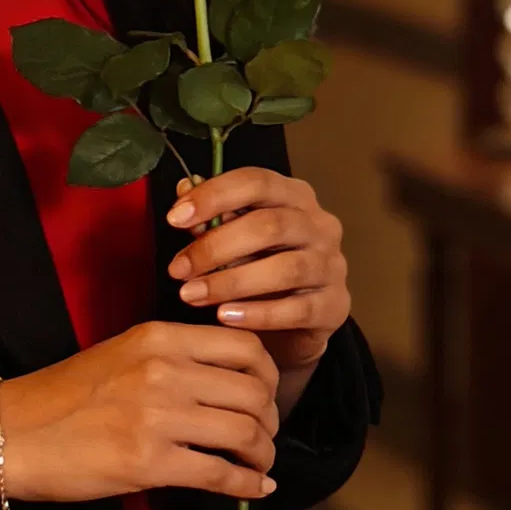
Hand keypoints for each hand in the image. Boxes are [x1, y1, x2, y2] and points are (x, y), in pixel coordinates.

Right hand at [0, 322, 280, 509]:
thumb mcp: (119, 355)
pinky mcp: (149, 462)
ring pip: (246, 433)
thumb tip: (226, 382)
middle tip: (263, 437)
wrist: (10, 433)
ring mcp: (158, 417)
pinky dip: (247, 484)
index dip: (268, 377)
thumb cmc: (60, 398)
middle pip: (254, 393)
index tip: (264, 396)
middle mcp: (164, 371)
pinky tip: (253, 487)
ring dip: (262, 454)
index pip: (245, 348)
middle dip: (270, 421)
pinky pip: (221, 474)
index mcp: (158, 339)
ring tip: (258, 464)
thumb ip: (172, 359)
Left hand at [164, 167, 348, 393]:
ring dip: (231, 282)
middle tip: (178, 269)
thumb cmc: (259, 271)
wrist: (292, 327)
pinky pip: (298, 309)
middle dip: (215, 247)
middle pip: (269, 225)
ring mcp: (332, 265)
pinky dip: (258, 313)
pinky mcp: (335, 305)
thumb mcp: (232, 241)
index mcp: (294, 197)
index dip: (214, 196)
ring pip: (285, 268)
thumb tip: (184, 189)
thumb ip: (211, 217)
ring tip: (191, 295)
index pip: (257, 182)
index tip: (174, 218)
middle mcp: (320, 225)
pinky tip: (225, 317)